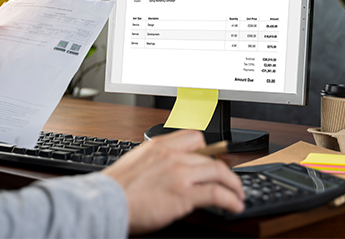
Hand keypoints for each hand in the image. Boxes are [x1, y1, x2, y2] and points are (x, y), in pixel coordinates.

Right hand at [102, 130, 244, 234]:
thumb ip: (156, 162)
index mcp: (159, 145)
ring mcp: (179, 174)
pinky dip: (230, 199)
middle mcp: (172, 155)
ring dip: (233, 185)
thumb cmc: (116, 188)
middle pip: (211, 157)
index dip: (209, 149)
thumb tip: (168, 171)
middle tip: (229, 181)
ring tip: (238, 195)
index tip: (214, 158)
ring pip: (219, 172)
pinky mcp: (184, 194)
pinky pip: (216, 193)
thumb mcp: (137, 163)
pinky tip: (234, 206)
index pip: (195, 137)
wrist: (106, 201)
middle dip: (224, 171)